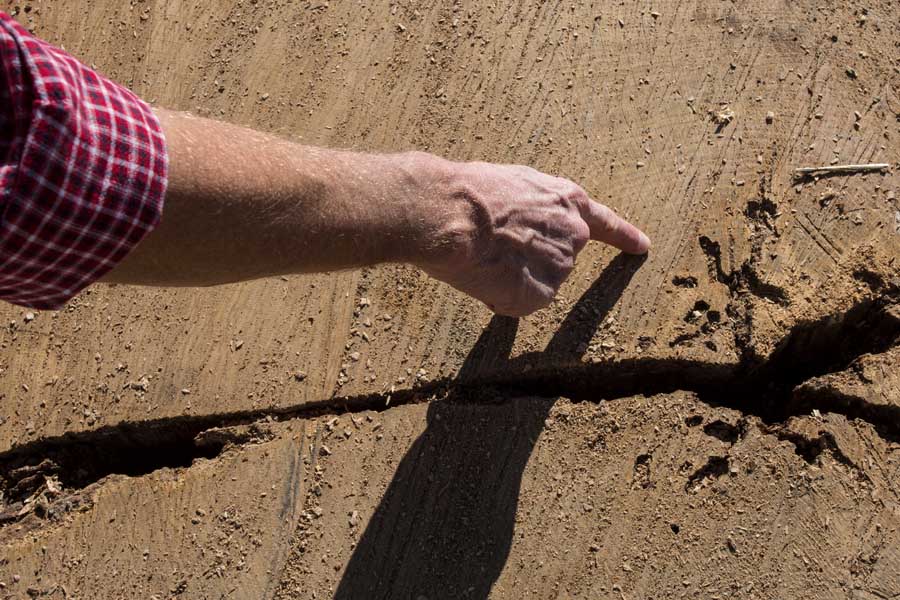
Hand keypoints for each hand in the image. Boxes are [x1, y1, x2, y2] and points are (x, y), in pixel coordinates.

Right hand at [414, 159, 650, 316]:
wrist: (450, 212)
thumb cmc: (469, 192)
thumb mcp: (510, 184)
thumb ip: (529, 208)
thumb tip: (514, 226)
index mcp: (567, 200)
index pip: (605, 223)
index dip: (624, 236)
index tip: (642, 246)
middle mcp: (574, 234)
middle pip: (556, 260)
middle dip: (531, 262)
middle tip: (497, 252)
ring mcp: (560, 266)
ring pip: (534, 283)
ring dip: (510, 278)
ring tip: (483, 256)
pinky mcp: (542, 294)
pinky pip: (519, 303)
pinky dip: (501, 297)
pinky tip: (484, 276)